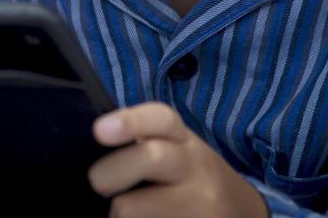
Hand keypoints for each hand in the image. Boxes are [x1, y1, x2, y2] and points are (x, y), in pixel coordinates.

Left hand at [88, 103, 265, 217]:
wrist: (240, 211)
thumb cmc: (188, 176)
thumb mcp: (175, 148)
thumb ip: (141, 139)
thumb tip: (87, 143)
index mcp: (181, 139)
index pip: (160, 119)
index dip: (130, 122)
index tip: (100, 130)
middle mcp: (193, 167)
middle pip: (149, 159)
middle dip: (110, 173)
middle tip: (99, 185)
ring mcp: (199, 203)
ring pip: (137, 208)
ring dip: (119, 214)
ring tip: (122, 213)